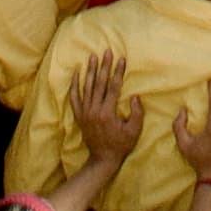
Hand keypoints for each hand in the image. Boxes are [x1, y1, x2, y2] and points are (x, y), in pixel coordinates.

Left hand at [65, 40, 138, 165]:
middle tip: (107, 51)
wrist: (103, 159)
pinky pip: (74, 98)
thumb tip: (134, 96)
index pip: (113, 87)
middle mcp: (94, 110)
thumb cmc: (121, 145)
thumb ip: (136, 113)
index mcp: (108, 112)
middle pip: (99, 83)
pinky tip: (76, 73)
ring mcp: (85, 113)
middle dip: (104, 66)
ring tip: (92, 56)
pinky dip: (74, 85)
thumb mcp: (134, 131)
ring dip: (90, 71)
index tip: (121, 59)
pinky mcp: (79, 116)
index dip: (118, 72)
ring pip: (86, 87)